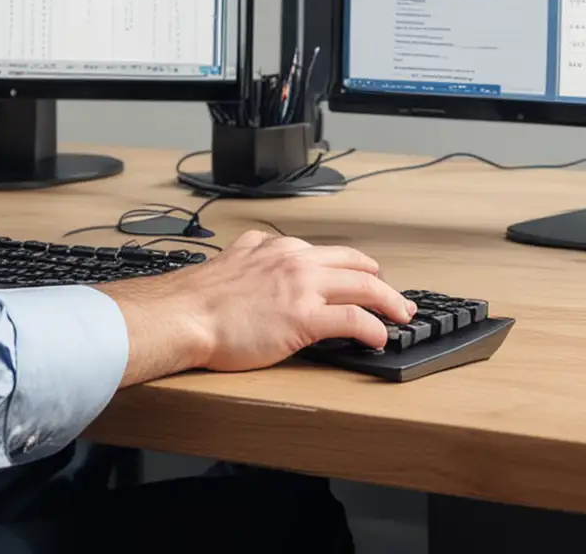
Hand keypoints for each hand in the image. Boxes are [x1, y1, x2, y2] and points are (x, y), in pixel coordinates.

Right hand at [101, 230, 414, 383]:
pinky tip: (380, 338)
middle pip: (355, 264)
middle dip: (381, 280)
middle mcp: (295, 260)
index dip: (354, 266)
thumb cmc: (199, 298)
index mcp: (277, 248)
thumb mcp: (231, 258)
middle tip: (396, 296)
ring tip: (401, 316)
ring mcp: (302, 287)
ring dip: (389, 302)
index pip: (328, 252)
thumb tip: (254, 248)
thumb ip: (251, 251)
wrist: (184, 313)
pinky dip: (373, 328)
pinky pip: (353, 319)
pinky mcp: (304, 317)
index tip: (365, 276)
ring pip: (363, 285)